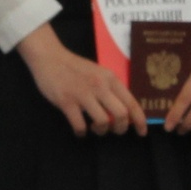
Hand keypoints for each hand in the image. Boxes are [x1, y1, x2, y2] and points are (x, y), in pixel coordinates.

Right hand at [18, 25, 144, 137]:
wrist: (49, 57)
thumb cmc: (74, 67)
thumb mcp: (98, 73)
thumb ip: (110, 88)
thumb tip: (123, 110)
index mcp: (110, 79)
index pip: (131, 103)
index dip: (140, 120)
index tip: (141, 132)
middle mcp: (99, 86)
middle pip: (121, 115)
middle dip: (120, 128)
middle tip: (114, 130)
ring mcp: (82, 94)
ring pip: (102, 122)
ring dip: (101, 130)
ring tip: (95, 128)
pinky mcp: (66, 101)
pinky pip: (80, 125)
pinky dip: (81, 132)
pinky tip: (79, 130)